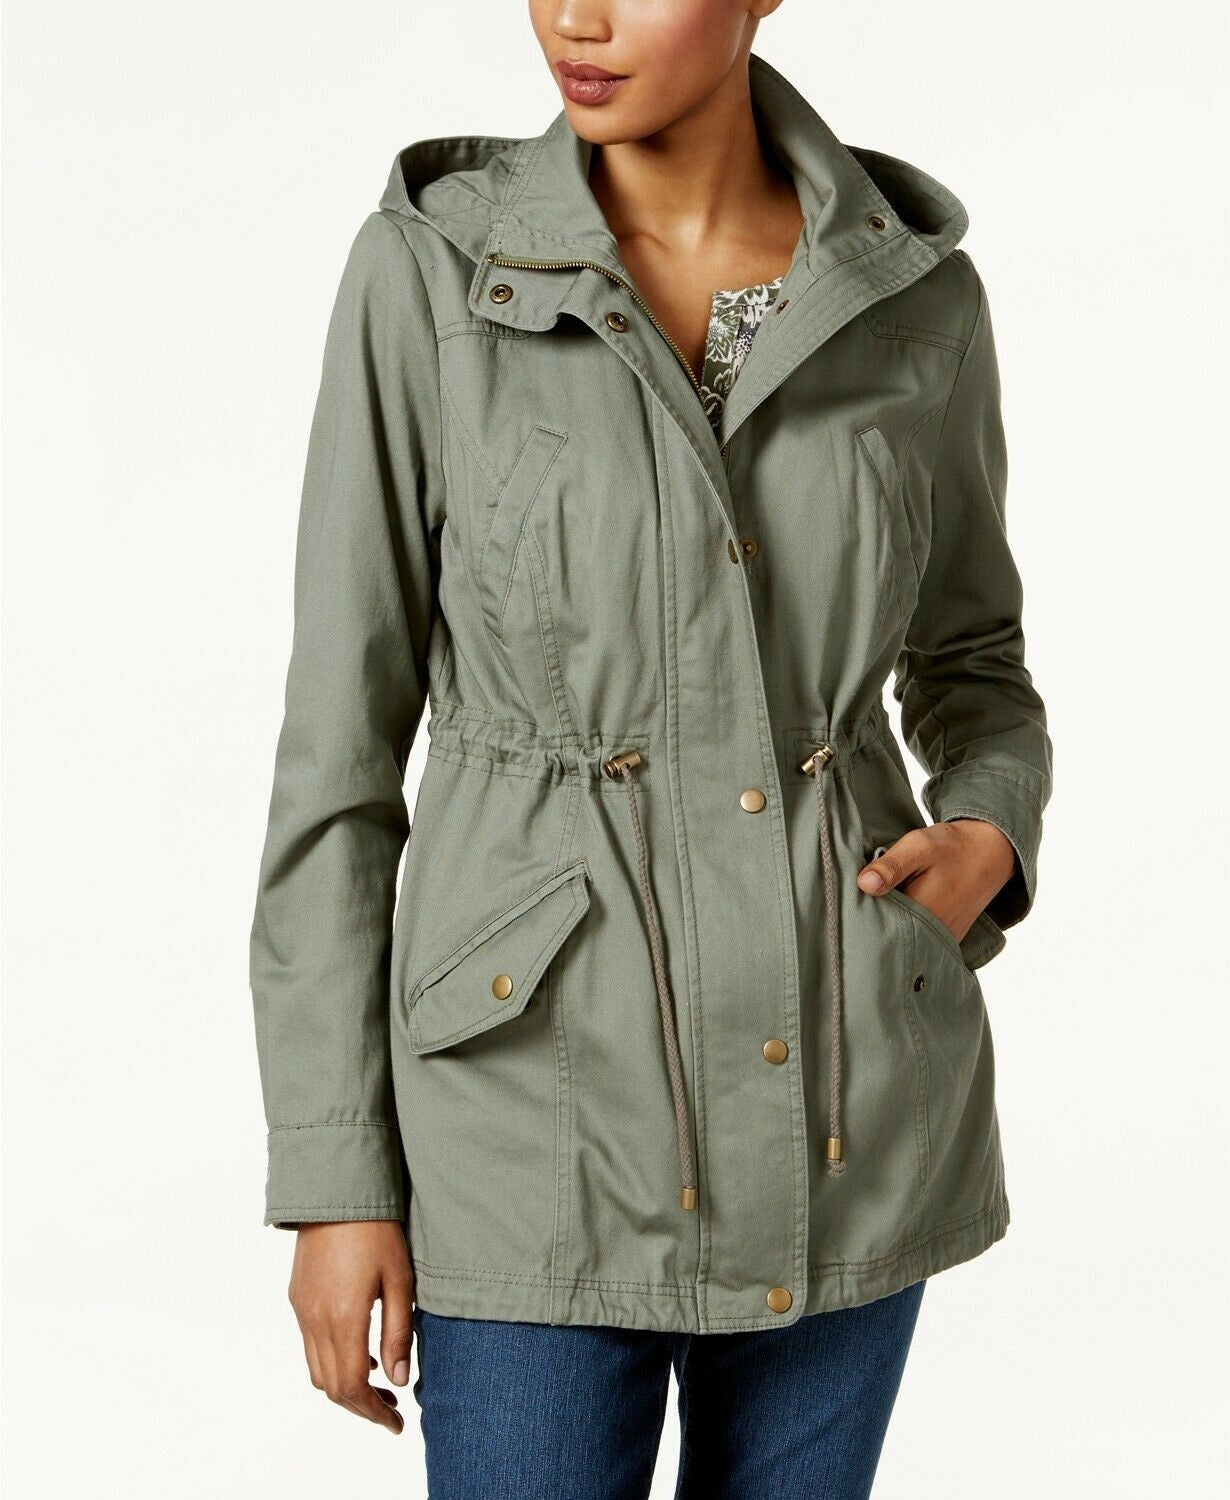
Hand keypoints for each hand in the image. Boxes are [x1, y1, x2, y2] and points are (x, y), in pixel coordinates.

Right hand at [288, 1220, 414, 1434]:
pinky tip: (359, 1352)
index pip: (352, 1387)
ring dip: (344, 1386)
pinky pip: (310, 1345)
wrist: (336, 1190)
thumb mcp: (400, 1279)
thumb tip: (399, 1378)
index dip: (374, 1412)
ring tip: (379, 1385)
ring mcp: (302, 1308)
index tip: (396, 1422)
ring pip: (316, 1369)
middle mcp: (314, 1319)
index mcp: (342, 1318)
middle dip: (360, 1406)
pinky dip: (332, 1361)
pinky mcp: (298, 1296)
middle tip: (392, 1410)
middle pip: (330, 1386)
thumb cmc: (376, 1229)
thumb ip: (398, 1333)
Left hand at [855, 818, 1015, 943]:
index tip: (847, 904)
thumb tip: (864, 884)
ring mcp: (942, 939)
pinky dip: (905, 928)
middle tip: (856, 907)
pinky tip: (896, 911)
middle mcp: (933, 933)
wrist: (991, 852)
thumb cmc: (953, 847)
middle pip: (889, 937)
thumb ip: (892, 865)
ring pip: (903, 939)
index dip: (860, 917)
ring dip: (888, 926)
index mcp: (923, 913)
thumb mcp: (919, 846)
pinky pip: (918, 939)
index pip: (878, 926)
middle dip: (871, 924)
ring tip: (877, 907)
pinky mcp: (946, 937)